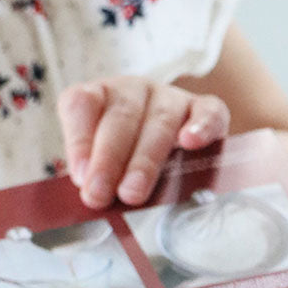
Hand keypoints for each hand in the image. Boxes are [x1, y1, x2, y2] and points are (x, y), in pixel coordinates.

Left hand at [57, 77, 229, 208]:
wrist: (159, 137)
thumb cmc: (117, 153)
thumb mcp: (93, 158)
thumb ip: (89, 172)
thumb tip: (90, 196)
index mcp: (96, 96)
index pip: (80, 104)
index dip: (79, 141)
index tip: (80, 176)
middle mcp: (131, 91)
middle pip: (120, 119)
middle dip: (109, 160)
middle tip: (100, 195)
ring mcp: (169, 97)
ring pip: (159, 122)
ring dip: (145, 161)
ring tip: (132, 192)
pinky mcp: (204, 108)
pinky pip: (208, 112)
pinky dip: (201, 127)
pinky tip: (191, 143)